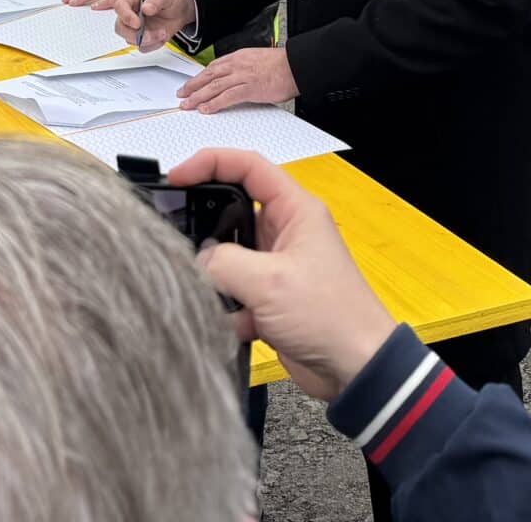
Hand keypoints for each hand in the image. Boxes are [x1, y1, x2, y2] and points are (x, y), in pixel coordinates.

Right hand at [115, 0, 195, 52]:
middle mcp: (131, 14)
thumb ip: (156, 1)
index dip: (126, 16)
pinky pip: (142, 47)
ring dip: (148, 40)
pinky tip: (162, 37)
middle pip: (120, 28)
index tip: (138, 24)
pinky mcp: (142, 39)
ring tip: (163, 33)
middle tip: (151, 35)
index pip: (120, 6)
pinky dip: (154, 45)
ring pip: (130, 40)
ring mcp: (135, 28)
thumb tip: (145, 8)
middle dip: (134, 35)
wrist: (181, 10)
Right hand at [172, 147, 395, 402]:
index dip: (210, 162)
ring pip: (229, 259)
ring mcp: (277, 268)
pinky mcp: (270, 301)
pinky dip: (228, 310)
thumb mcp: (269, 282)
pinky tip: (233, 325)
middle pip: (233, 213)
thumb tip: (198, 261)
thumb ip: (223, 263)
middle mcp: (286, 233)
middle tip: (175, 238)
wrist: (355, 370)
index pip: (248, 167)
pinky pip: (235, 295)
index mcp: (295, 211)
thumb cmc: (329, 315)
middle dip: (205, 228)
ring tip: (200, 288)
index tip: (177, 176)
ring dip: (215, 277)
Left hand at [177, 46, 295, 111]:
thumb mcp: (257, 60)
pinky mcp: (250, 88)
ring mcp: (243, 76)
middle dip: (192, 85)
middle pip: (209, 75)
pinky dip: (214, 103)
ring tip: (187, 105)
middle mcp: (238, 64)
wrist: (296, 65)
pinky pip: (227, 96)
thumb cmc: (281, 65)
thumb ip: (244, 68)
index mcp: (239, 56)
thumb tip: (236, 79)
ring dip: (198, 96)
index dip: (199, 76)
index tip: (191, 83)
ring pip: (214, 86)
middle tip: (181, 94)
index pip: (213, 66)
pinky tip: (206, 109)